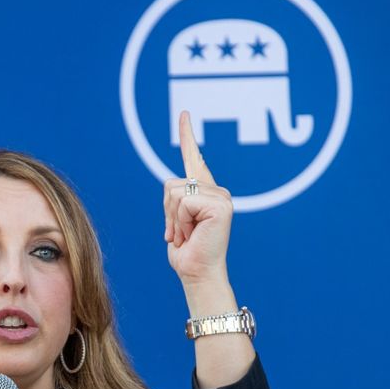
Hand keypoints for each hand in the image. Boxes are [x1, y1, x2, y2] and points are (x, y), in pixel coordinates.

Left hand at [164, 110, 233, 285]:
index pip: (194, 159)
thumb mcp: (175, 222)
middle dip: (167, 212)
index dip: (187, 136)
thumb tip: (174, 190)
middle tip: (181, 234)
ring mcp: (222, 196)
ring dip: (173, 219)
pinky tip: (193, 234)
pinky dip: (181, 221)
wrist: (197, 274)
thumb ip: (175, 202)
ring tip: (187, 235)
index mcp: (205, 193)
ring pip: (175, 192)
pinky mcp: (221, 204)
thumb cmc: (186, 253)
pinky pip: (184, 202)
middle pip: (171, 184)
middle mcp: (217, 190)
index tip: (183, 114)